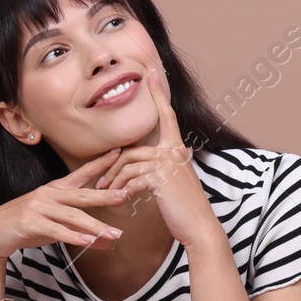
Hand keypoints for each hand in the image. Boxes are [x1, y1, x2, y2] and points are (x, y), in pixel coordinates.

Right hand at [0, 148, 130, 261]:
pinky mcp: (30, 222)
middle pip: (81, 194)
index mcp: (56, 190)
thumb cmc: (28, 226)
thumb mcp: (57, 228)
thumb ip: (82, 232)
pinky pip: (56, 230)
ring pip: (72, 216)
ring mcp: (39, 207)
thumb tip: (109, 242)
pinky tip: (87, 241)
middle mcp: (49, 194)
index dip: (100, 163)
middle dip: (104, 195)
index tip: (119, 152)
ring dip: (94, 226)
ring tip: (113, 234)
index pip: (82, 174)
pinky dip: (72, 236)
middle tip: (125, 196)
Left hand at [95, 66, 220, 247]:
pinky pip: (133, 180)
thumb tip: (159, 161)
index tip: (152, 73)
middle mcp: (174, 152)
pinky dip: (124, 191)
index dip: (158, 94)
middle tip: (101, 182)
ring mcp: (168, 165)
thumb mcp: (177, 180)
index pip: (167, 115)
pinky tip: (123, 201)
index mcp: (177, 148)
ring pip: (128, 165)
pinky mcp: (161, 180)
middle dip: (112, 167)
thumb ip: (167, 166)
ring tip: (107, 194)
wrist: (199, 227)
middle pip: (131, 151)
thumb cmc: (186, 207)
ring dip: (113, 181)